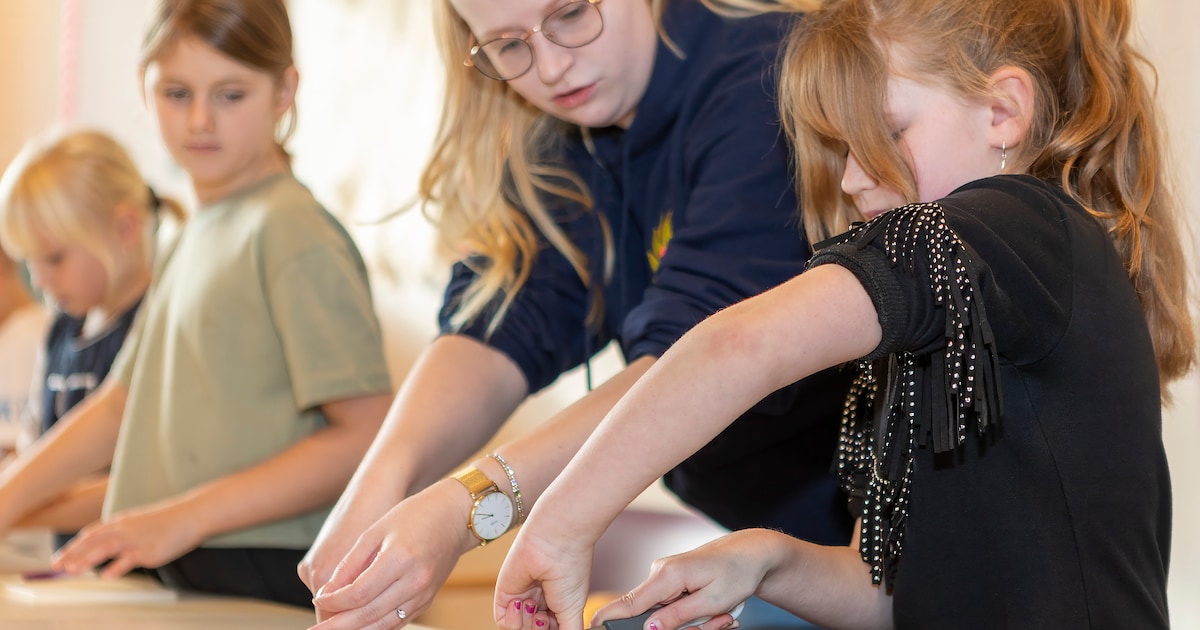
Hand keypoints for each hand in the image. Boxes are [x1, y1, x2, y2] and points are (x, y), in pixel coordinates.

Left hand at [52, 498, 205, 578]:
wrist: (192, 514)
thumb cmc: (169, 519)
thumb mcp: (142, 522)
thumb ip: (124, 534)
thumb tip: (110, 547)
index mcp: (122, 521)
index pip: (91, 534)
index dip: (74, 546)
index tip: (60, 557)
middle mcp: (126, 529)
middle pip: (93, 541)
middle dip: (72, 554)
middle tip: (55, 566)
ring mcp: (137, 540)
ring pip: (106, 549)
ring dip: (87, 560)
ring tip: (72, 570)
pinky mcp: (150, 551)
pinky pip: (129, 560)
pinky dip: (116, 568)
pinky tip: (105, 575)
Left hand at [307, 480, 473, 628]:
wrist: (454, 516)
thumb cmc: (414, 515)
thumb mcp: (376, 532)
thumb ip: (350, 564)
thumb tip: (327, 593)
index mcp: (400, 558)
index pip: (359, 592)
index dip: (335, 601)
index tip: (318, 598)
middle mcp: (415, 581)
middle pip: (369, 614)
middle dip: (339, 625)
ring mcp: (424, 593)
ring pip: (382, 625)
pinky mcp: (428, 600)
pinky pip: (397, 622)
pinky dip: (375, 627)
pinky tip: (358, 625)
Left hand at [493, 522, 593, 629]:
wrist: (555, 543)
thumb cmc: (571, 569)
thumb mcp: (574, 612)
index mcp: (558, 607)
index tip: (555, 625)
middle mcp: (541, 604)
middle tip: (546, 618)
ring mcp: (522, 600)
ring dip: (526, 625)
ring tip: (536, 607)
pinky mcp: (505, 594)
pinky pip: (502, 621)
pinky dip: (511, 620)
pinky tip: (521, 603)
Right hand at [591, 530, 779, 629]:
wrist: (752, 553)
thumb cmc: (738, 572)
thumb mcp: (712, 601)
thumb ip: (677, 616)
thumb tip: (648, 628)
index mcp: (666, 576)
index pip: (629, 603)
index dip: (609, 618)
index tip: (592, 627)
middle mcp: (660, 574)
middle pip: (652, 617)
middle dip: (685, 628)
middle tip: (718, 622)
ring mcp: (665, 577)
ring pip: (667, 616)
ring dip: (696, 622)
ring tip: (722, 614)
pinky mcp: (672, 582)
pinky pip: (675, 608)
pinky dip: (696, 614)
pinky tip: (716, 609)